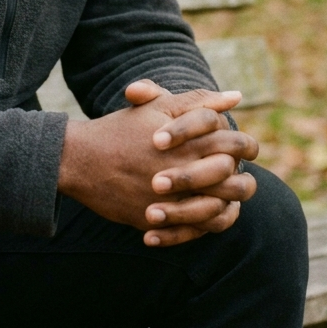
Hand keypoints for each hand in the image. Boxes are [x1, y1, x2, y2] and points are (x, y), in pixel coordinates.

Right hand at [57, 80, 258, 246]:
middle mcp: (183, 170)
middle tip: (237, 175)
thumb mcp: (158, 107)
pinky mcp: (156, 219)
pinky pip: (193, 230)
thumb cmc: (121, 129)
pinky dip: (202, 225)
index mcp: (189, 141)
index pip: (236, 144)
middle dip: (240, 178)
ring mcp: (170, 199)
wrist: (80, 159)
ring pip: (218, 209)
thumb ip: (199, 102)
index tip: (244, 149)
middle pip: (233, 180)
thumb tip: (236, 97)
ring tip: (222, 196)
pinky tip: (203, 214)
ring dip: (225, 202)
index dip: (246, 146)